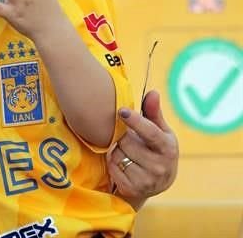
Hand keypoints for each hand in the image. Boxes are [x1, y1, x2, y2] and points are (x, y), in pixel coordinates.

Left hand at [106, 89, 178, 207]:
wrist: (156, 183)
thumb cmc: (155, 149)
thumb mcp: (159, 131)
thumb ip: (153, 112)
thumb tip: (153, 92)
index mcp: (168, 147)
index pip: (150, 132)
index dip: (135, 121)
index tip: (121, 111)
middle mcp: (161, 166)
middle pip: (127, 142)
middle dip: (122, 137)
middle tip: (127, 138)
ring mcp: (148, 180)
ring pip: (117, 154)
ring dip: (116, 150)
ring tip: (126, 152)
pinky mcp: (133, 189)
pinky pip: (112, 168)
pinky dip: (112, 163)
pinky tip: (122, 164)